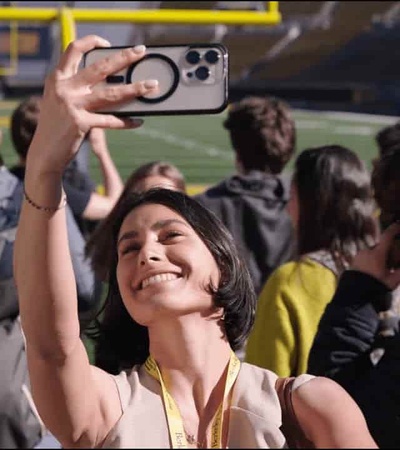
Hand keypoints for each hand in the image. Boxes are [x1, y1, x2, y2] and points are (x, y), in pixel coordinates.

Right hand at [28, 35, 157, 173]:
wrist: (45, 153)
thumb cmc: (57, 127)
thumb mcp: (60, 102)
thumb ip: (79, 90)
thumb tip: (113, 84)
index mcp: (58, 79)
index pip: (73, 50)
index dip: (91, 42)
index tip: (108, 43)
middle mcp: (64, 88)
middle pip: (100, 67)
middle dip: (124, 57)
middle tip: (141, 50)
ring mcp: (72, 105)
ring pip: (111, 93)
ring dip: (135, 88)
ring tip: (152, 85)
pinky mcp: (81, 123)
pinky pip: (110, 120)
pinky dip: (126, 122)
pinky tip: (138, 121)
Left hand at [351, 222, 399, 289]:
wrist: (354, 293)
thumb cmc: (375, 285)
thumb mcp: (392, 280)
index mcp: (377, 253)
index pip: (387, 237)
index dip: (394, 229)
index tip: (398, 224)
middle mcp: (367, 251)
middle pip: (381, 247)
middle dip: (388, 252)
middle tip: (392, 264)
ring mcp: (359, 255)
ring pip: (373, 252)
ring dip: (379, 257)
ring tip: (382, 270)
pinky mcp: (354, 260)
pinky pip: (365, 257)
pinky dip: (371, 260)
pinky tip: (374, 271)